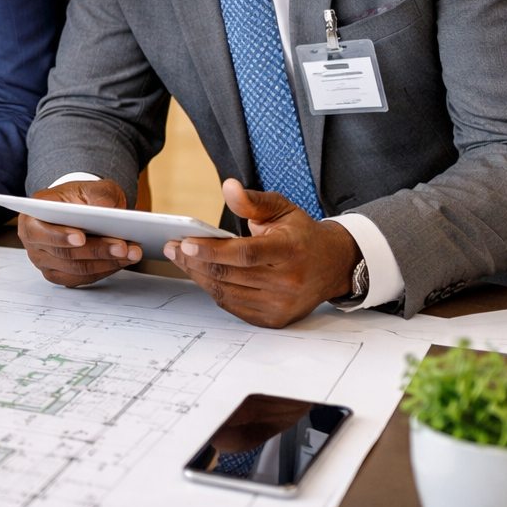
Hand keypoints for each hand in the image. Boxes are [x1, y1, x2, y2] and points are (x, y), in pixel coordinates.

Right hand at [17, 179, 141, 285]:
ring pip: (76, 269)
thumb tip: (105, 210)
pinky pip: (82, 279)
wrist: (78, 209)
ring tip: (131, 253)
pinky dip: (104, 271)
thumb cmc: (79, 198)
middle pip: (63, 254)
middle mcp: (34, 242)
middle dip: (96, 251)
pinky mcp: (59, 274)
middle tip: (122, 246)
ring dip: (106, 263)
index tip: (82, 237)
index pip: (41, 231)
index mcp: (31, 216)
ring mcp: (44, 262)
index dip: (60, 236)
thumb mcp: (89, 187)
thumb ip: (96, 195)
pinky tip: (121, 261)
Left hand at [163, 179, 360, 327]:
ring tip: (181, 259)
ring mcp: (282, 304)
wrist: (333, 266)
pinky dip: (214, 290)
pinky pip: (233, 306)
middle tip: (172, 247)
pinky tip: (201, 275)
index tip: (185, 243)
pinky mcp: (275, 319)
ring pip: (227, 293)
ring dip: (197, 276)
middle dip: (193, 261)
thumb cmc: (301, 234)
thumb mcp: (281, 209)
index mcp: (291, 250)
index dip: (212, 250)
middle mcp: (289, 281)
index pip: (246, 253)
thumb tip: (228, 187)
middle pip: (230, 275)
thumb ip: (252, 200)